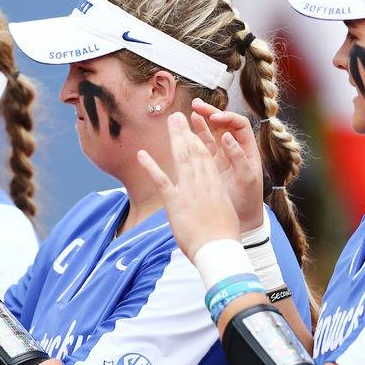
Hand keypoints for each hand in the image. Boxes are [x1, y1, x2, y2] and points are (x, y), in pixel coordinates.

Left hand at [136, 112, 240, 261]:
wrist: (219, 249)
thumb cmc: (223, 237)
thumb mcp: (222, 213)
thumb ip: (212, 203)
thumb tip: (206, 204)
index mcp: (216, 185)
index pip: (206, 157)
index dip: (198, 140)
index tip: (191, 129)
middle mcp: (204, 183)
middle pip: (194, 151)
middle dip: (185, 132)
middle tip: (177, 115)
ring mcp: (190, 191)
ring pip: (182, 158)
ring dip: (174, 138)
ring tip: (169, 121)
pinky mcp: (176, 202)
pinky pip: (161, 179)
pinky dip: (151, 165)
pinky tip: (142, 154)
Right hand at [189, 99, 265, 231]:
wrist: (241, 222)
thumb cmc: (248, 202)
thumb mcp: (247, 180)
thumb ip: (238, 158)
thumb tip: (228, 137)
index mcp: (246, 152)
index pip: (238, 125)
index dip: (226, 117)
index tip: (213, 116)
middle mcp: (233, 153)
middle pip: (221, 127)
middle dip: (209, 114)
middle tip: (195, 105)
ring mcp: (219, 161)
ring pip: (208, 137)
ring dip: (198, 125)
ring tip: (186, 114)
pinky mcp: (208, 170)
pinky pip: (200, 151)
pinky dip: (191, 142)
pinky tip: (177, 137)